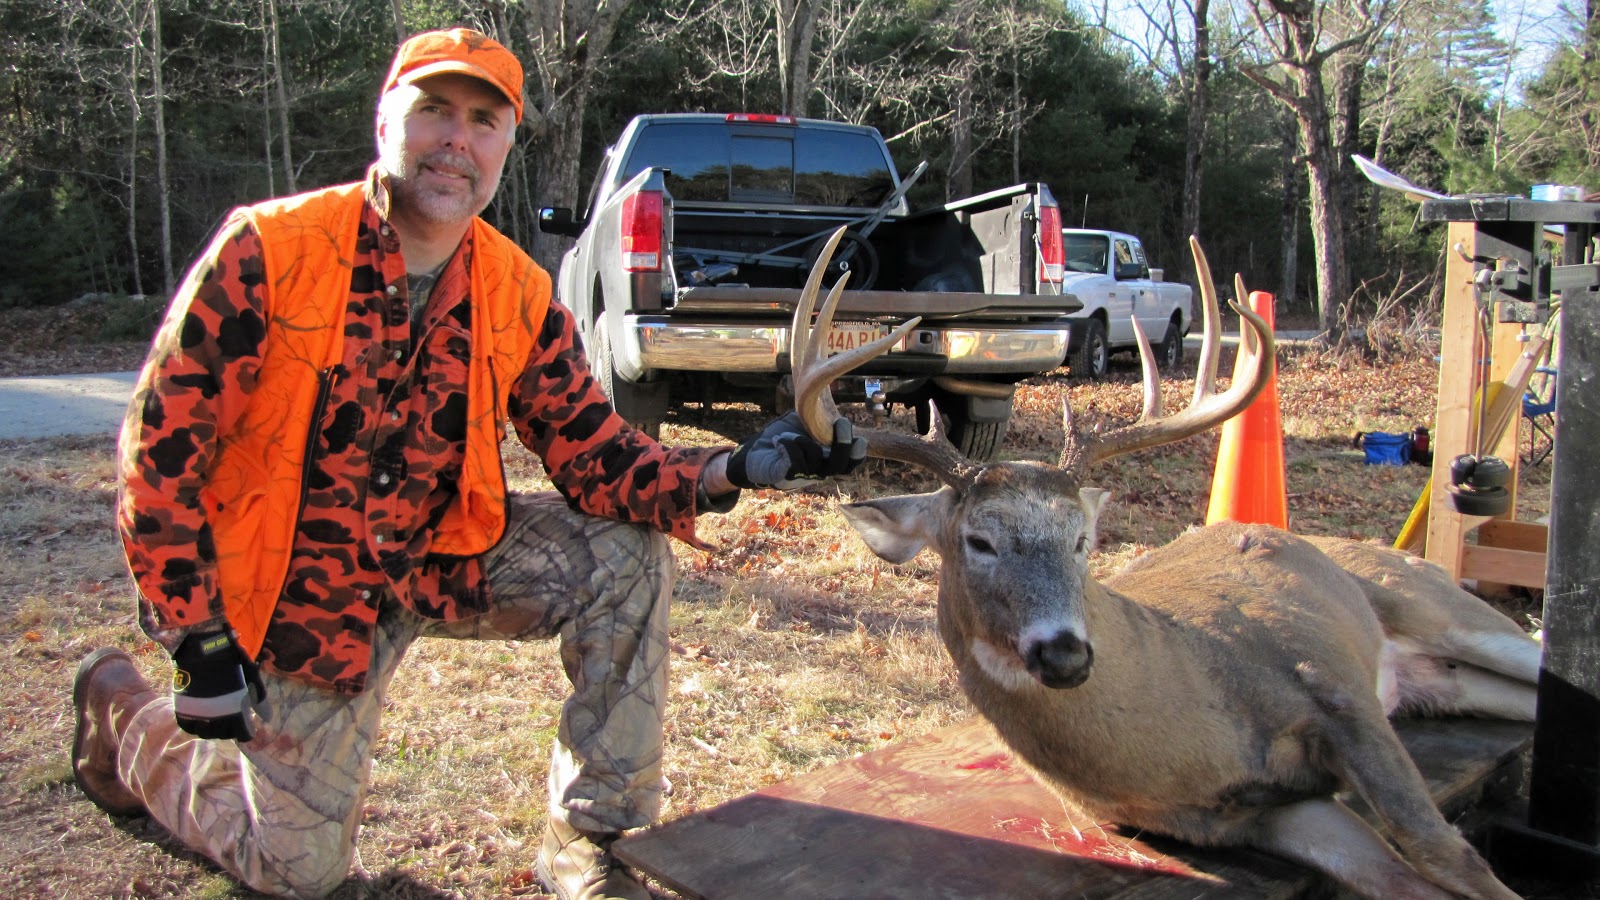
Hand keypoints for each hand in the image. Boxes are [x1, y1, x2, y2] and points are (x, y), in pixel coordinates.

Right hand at [172, 630, 263, 741]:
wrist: (202, 650)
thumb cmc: (231, 662)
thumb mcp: (251, 678)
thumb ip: (259, 699)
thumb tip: (267, 718)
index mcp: (236, 710)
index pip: (242, 734)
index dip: (246, 731)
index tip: (247, 727)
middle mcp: (216, 717)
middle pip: (224, 735)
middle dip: (230, 730)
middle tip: (232, 721)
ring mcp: (198, 714)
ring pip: (205, 733)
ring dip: (212, 730)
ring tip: (216, 720)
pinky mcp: (183, 709)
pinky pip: (188, 726)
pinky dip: (195, 726)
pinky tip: (201, 719)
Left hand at [725, 411, 867, 488]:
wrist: (754, 452)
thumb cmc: (782, 436)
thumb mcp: (802, 421)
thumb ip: (817, 412)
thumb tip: (826, 391)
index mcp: (827, 456)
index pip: (850, 461)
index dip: (858, 452)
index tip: (859, 437)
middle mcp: (819, 469)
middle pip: (841, 465)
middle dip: (843, 443)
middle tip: (840, 422)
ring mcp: (804, 476)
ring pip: (815, 459)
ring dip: (801, 440)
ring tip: (786, 434)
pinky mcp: (787, 477)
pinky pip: (794, 462)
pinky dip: (787, 446)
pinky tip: (778, 441)